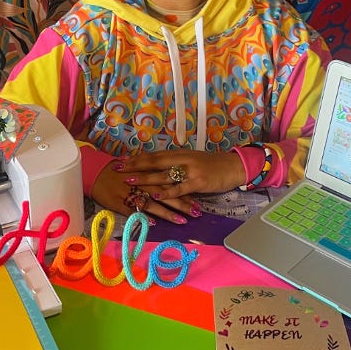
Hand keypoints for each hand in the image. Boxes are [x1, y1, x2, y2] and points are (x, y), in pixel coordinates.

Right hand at [90, 162, 198, 224]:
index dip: (183, 191)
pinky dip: (143, 216)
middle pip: (165, 193)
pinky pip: (133, 210)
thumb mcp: (136, 169)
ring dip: (168, 213)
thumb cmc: (116, 171)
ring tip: (182, 221)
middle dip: (181, 203)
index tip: (197, 200)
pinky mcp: (120, 202)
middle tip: (197, 212)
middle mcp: (141, 183)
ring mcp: (131, 193)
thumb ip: (150, 175)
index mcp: (147, 173)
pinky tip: (154, 224)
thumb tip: (168, 182)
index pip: (169, 182)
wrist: (94, 172)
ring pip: (153, 203)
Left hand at [115, 149, 246, 204]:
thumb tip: (156, 167)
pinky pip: (180, 188)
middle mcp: (182, 159)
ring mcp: (190, 171)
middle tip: (117, 168)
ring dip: (145, 178)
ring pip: (164, 174)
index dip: (137, 158)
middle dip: (135, 166)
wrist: (233, 167)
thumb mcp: (191, 160)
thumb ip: (175, 163)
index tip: (120, 160)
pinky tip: (156, 195)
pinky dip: (167, 192)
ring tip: (129, 181)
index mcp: (179, 154)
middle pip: (154, 162)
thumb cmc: (211, 166)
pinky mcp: (198, 182)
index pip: (154, 155)